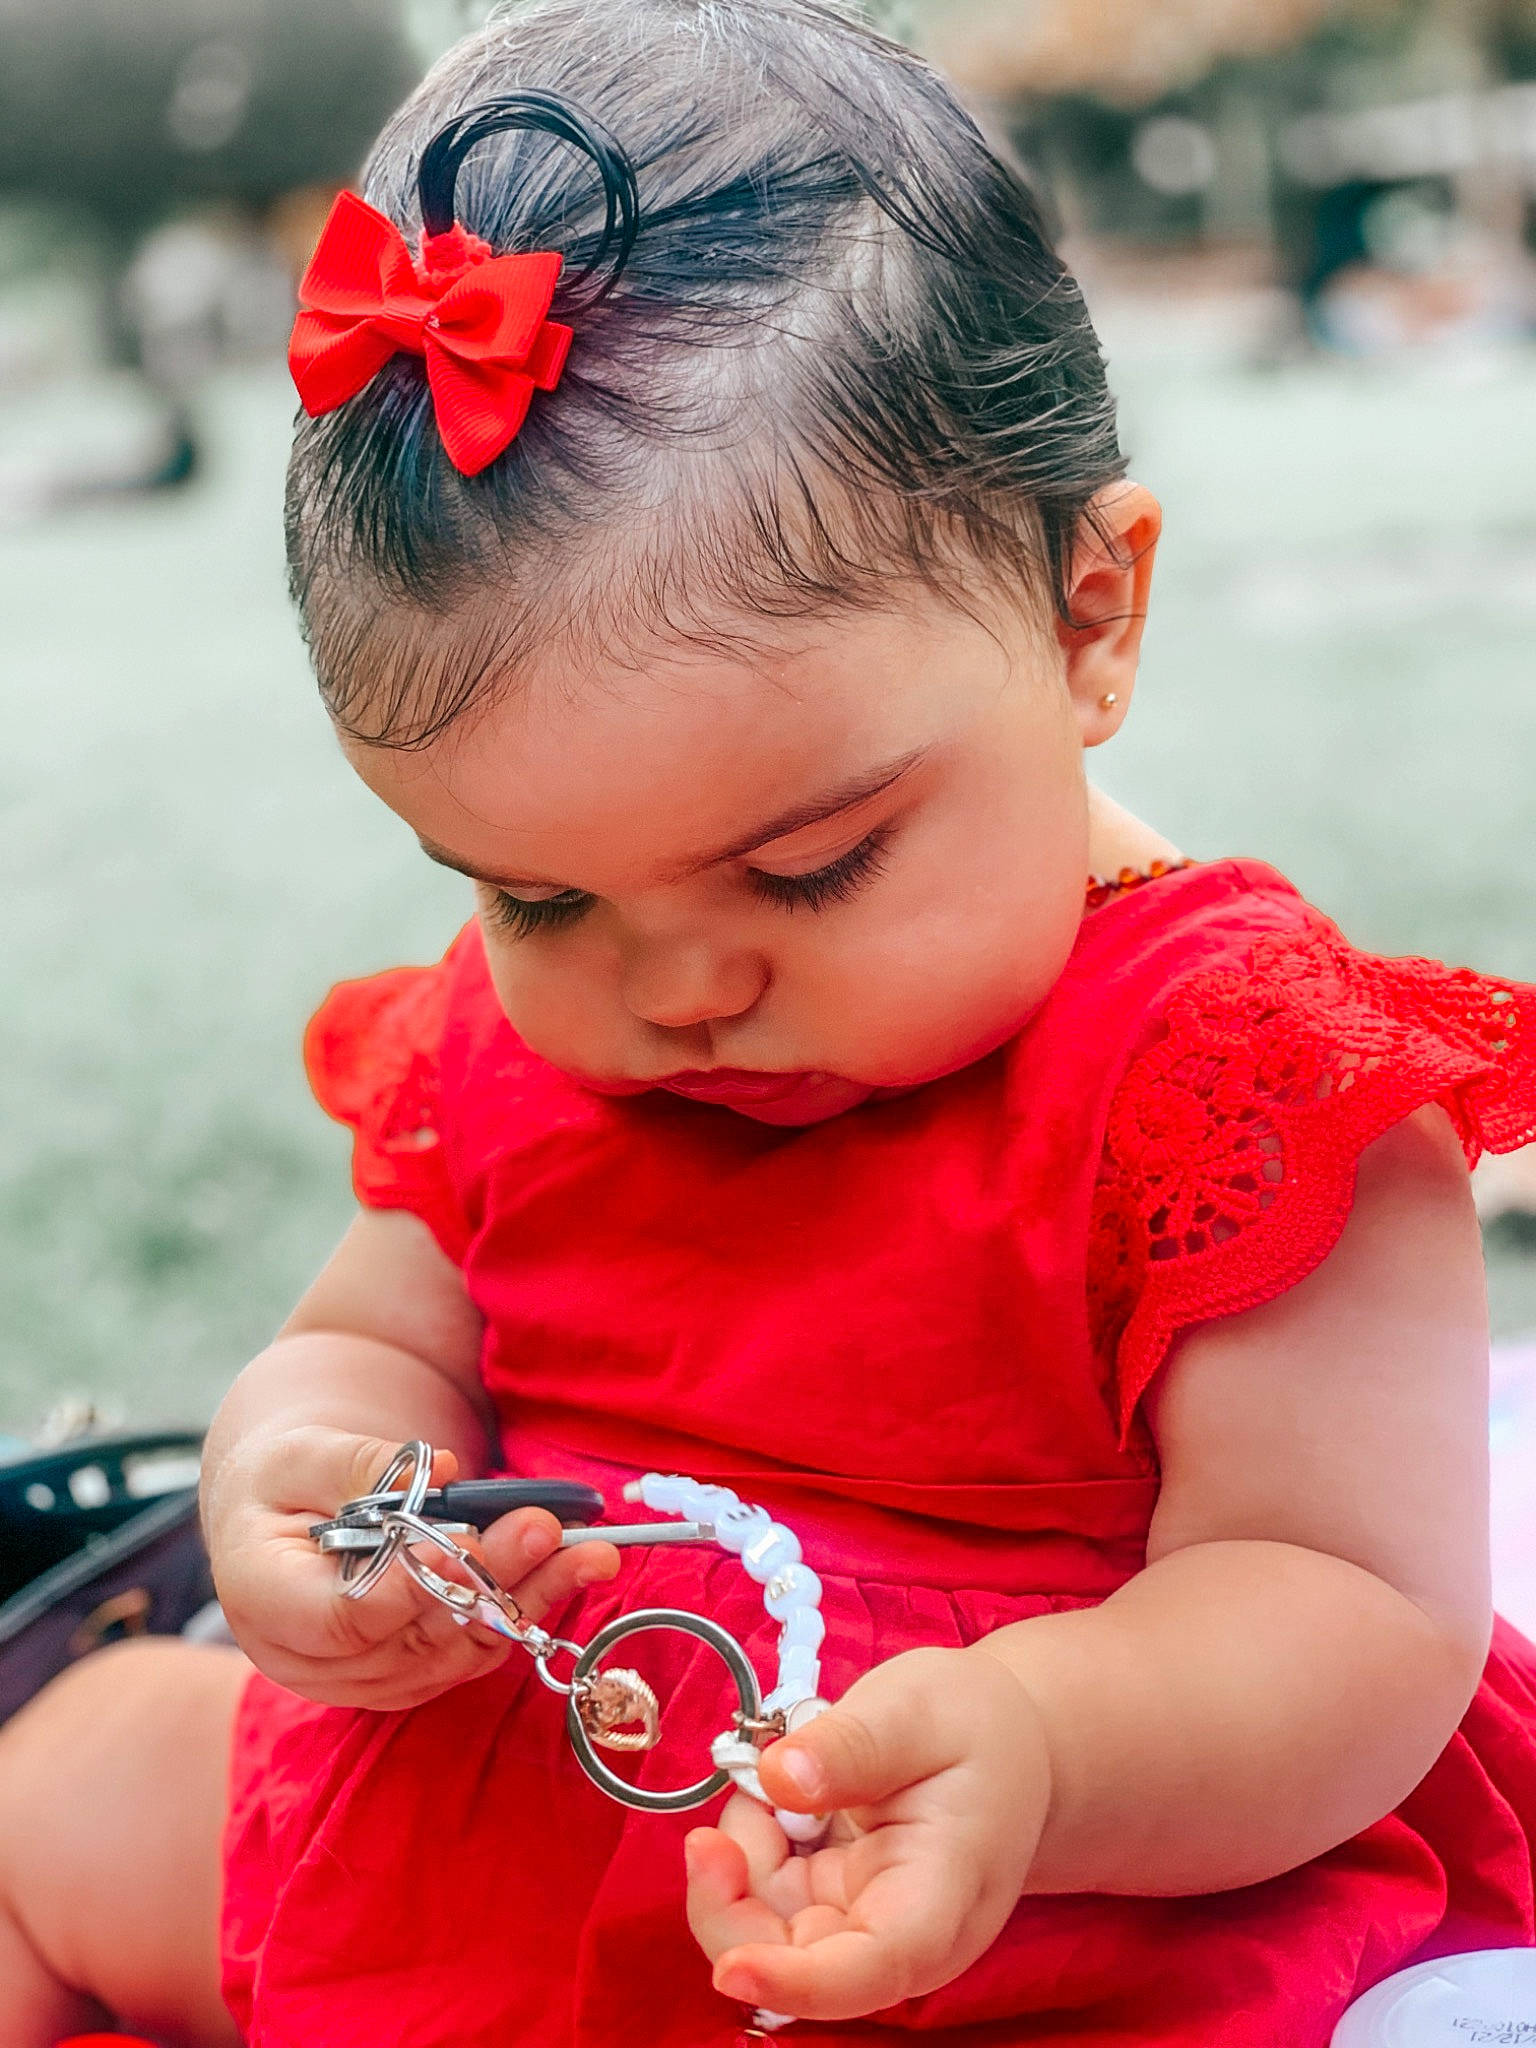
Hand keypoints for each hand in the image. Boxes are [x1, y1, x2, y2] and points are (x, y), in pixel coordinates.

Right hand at [205, 1426, 619, 1710]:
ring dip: (529, 1599)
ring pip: (457, 1649)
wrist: (281, 1518)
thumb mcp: (296, 1454)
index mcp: (265, 1602)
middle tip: (546, 1528)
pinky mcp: (410, 1676)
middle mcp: (313, 1661)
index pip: (343, 1617)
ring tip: (590, 1552)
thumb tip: (443, 1471)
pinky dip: (525, 1609)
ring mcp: (364, 1679)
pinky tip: (570, 1570)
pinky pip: (473, 1650)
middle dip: (490, 1580)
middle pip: (416, 1635)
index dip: (409, 1586)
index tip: (467, 1541)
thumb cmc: (281, 1481)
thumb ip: (357, 1463)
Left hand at [685, 1645, 1050, 2022]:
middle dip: (733, 1903)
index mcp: (943, 1895)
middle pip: (798, 1964)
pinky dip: (750, 1850)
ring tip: (773, 1773)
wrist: (1007, 1745)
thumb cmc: (975, 1726)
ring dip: (741, 1861)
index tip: (732, 1970)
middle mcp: (901, 1936)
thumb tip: (776, 1778)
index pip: (875, 1965)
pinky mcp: (833, 1909)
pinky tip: (777, 1796)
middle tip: (720, 1816)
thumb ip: (853, 1744)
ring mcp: (863, 1928)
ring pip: (767, 1936)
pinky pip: (765, 1903)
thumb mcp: (918, 1709)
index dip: (798, 1982)